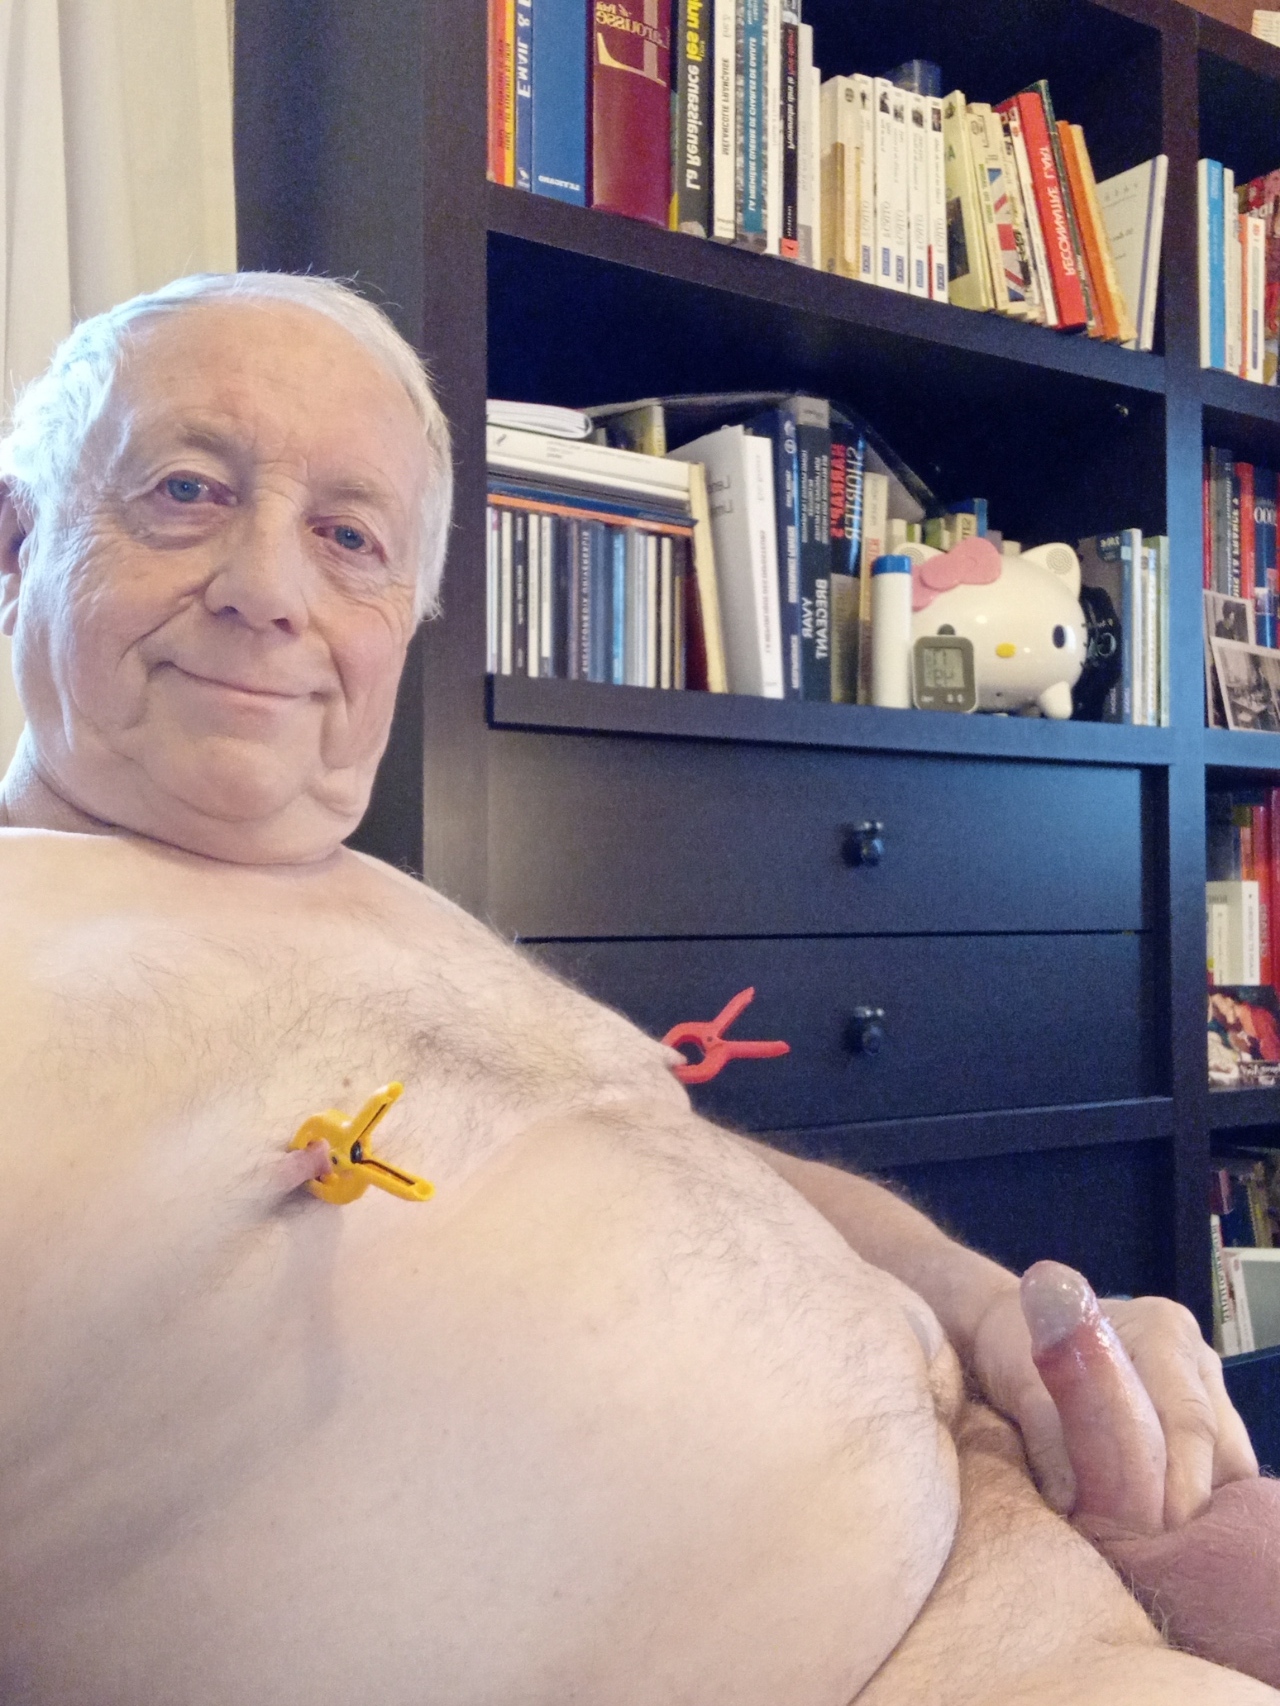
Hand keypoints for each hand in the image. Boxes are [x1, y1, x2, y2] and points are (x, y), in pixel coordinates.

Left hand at [969, 1271, 1257, 1526]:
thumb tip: (1071, 1503)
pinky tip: (1154, 1526)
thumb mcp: (1021, 1381)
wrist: (1006, 1326)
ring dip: (1191, 1506)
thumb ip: (1048, 1435)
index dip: (1181, 1483)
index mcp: (1164, 1333)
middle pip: (1219, 1447)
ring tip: (1148, 1543)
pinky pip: (1213, 1469)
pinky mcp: (1197, 1418)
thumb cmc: (1012, 1343)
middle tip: (1148, 1549)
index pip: (1190, 1419)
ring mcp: (1202, 1388)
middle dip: (1189, 1504)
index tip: (1154, 1532)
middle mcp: (1195, 1359)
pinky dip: (1187, 1499)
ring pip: (1225, 1464)